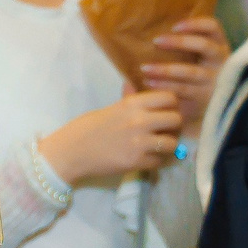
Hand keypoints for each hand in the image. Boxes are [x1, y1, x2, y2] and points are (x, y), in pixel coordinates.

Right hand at [39, 91, 184, 185]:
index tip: (164, 111)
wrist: (71, 152)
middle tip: (163, 131)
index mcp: (132, 104)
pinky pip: (159, 161)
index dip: (171, 105)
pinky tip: (144, 158)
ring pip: (171, 142)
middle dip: (172, 126)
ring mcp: (139, 142)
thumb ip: (127, 100)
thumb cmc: (87, 128)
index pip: (169, 97)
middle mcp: (139, 120)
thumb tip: (133, 86)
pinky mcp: (136, 162)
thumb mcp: (110, 109)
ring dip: (165, 146)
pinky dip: (154, 161)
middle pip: (176, 119)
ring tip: (155, 147)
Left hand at [137, 15, 232, 133]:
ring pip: (191, 71)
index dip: (195, 24)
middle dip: (179, 42)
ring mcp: (215, 81)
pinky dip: (165, 85)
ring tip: (145, 68)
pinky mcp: (205, 98)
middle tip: (156, 41)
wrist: (209, 111)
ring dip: (165, 69)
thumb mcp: (200, 60)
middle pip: (204, 46)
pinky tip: (150, 83)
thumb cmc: (198, 78)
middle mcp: (221, 62)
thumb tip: (155, 32)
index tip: (174, 26)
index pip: (213, 27)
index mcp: (220, 47)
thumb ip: (186, 46)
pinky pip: (183, 89)